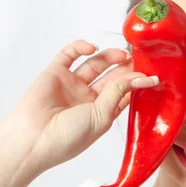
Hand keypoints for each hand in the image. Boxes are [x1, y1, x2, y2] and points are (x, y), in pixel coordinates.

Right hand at [12, 40, 157, 172]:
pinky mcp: (55, 73)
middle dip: (126, 68)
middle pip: (112, 77)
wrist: (33, 139)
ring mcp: (72, 84)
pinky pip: (69, 55)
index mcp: (100, 113)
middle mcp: (87, 98)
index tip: (152, 76)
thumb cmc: (67, 137)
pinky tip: (92, 48)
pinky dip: (80, 47)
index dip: (136, 84)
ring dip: (109, 56)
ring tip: (122, 54)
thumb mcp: (101, 116)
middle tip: (139, 59)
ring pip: (94, 64)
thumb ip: (118, 92)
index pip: (123, 94)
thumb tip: (137, 76)